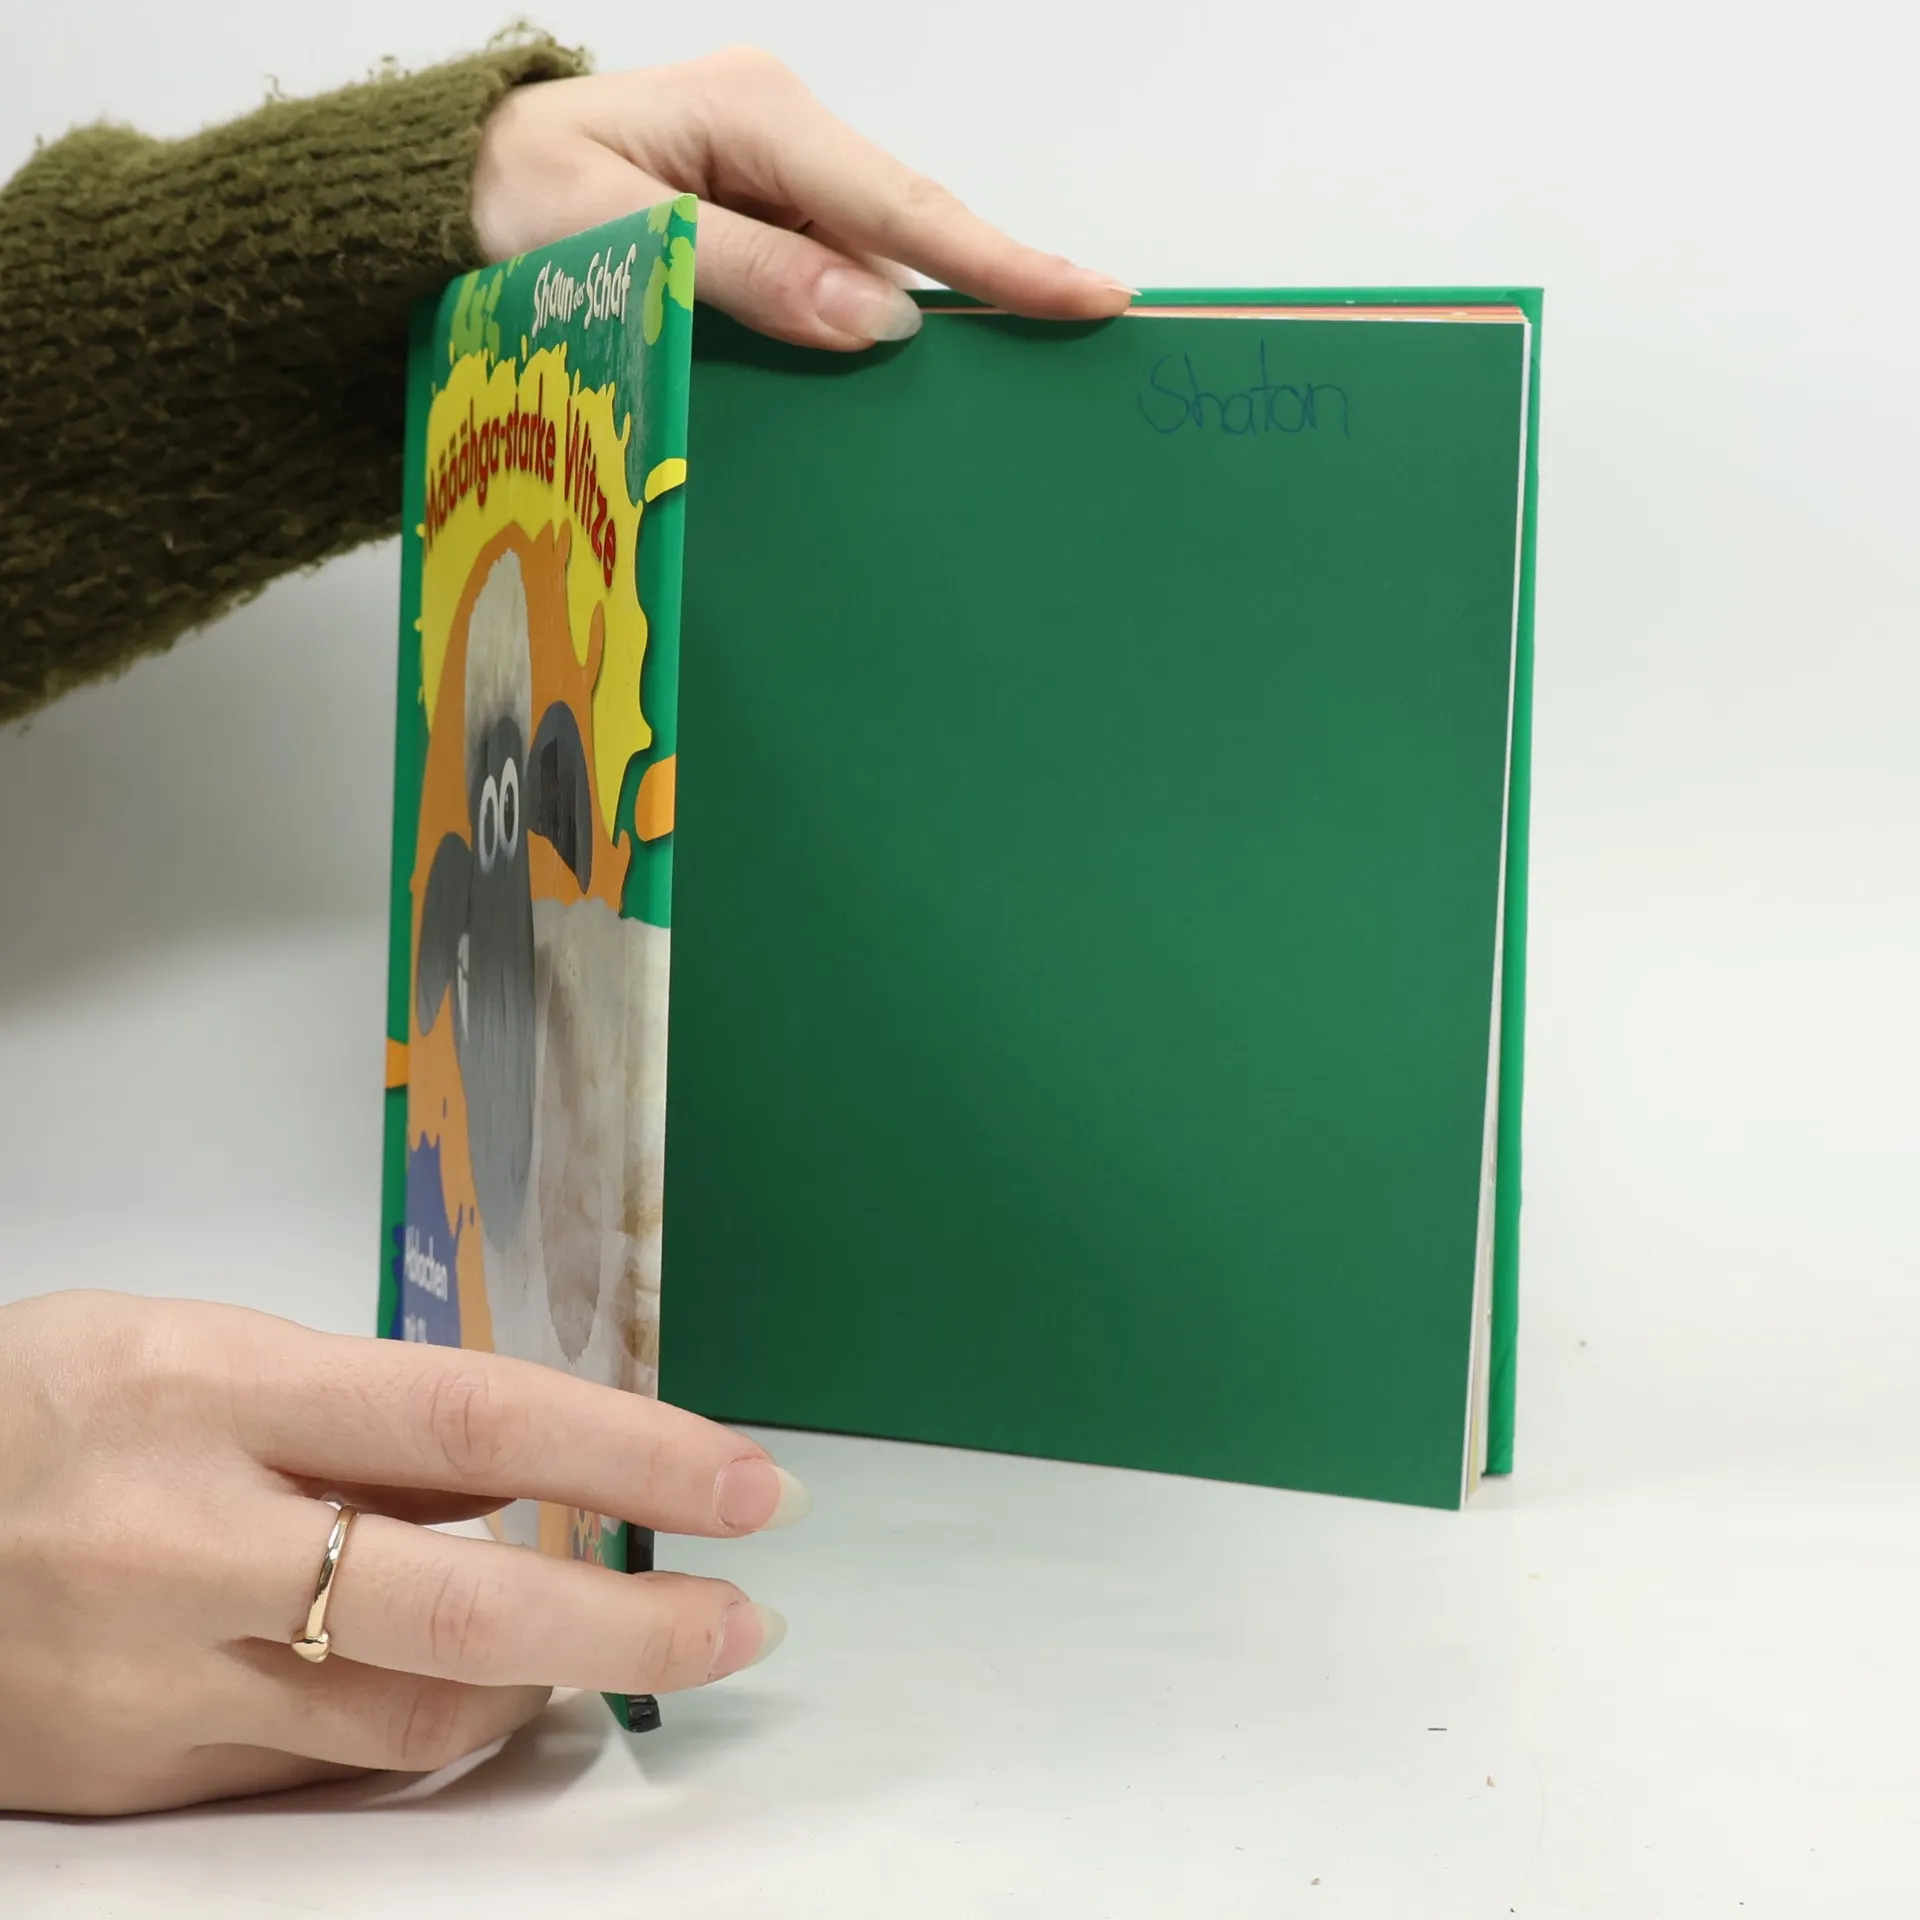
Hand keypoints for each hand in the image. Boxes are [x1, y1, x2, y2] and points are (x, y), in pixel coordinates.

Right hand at [0, 1290, 806, 1816]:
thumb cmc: (39, 1408)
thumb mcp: (193, 1352)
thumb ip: (354, 1414)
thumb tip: (531, 1465)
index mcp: (213, 1389)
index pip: (473, 1418)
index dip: (634, 1454)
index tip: (752, 1483)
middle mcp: (187, 1540)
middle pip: (463, 1600)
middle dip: (634, 1620)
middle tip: (746, 1618)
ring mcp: (156, 1678)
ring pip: (409, 1713)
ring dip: (542, 1682)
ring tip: (615, 1644)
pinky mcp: (137, 1777)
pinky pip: (323, 1769)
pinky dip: (422, 1725)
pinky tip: (469, 1687)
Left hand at [471, 45, 1133, 348]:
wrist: (441, 196)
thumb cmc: (503, 203)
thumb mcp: (612, 237)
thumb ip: (744, 271)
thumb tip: (878, 318)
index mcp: (755, 115)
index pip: (901, 205)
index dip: (999, 259)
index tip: (1090, 298)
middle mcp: (782, 134)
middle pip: (907, 229)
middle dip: (990, 284)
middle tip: (1079, 339)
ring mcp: (776, 177)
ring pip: (877, 262)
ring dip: (919, 320)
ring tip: (1001, 373)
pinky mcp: (762, 219)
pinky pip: (835, 280)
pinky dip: (860, 329)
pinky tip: (886, 375)